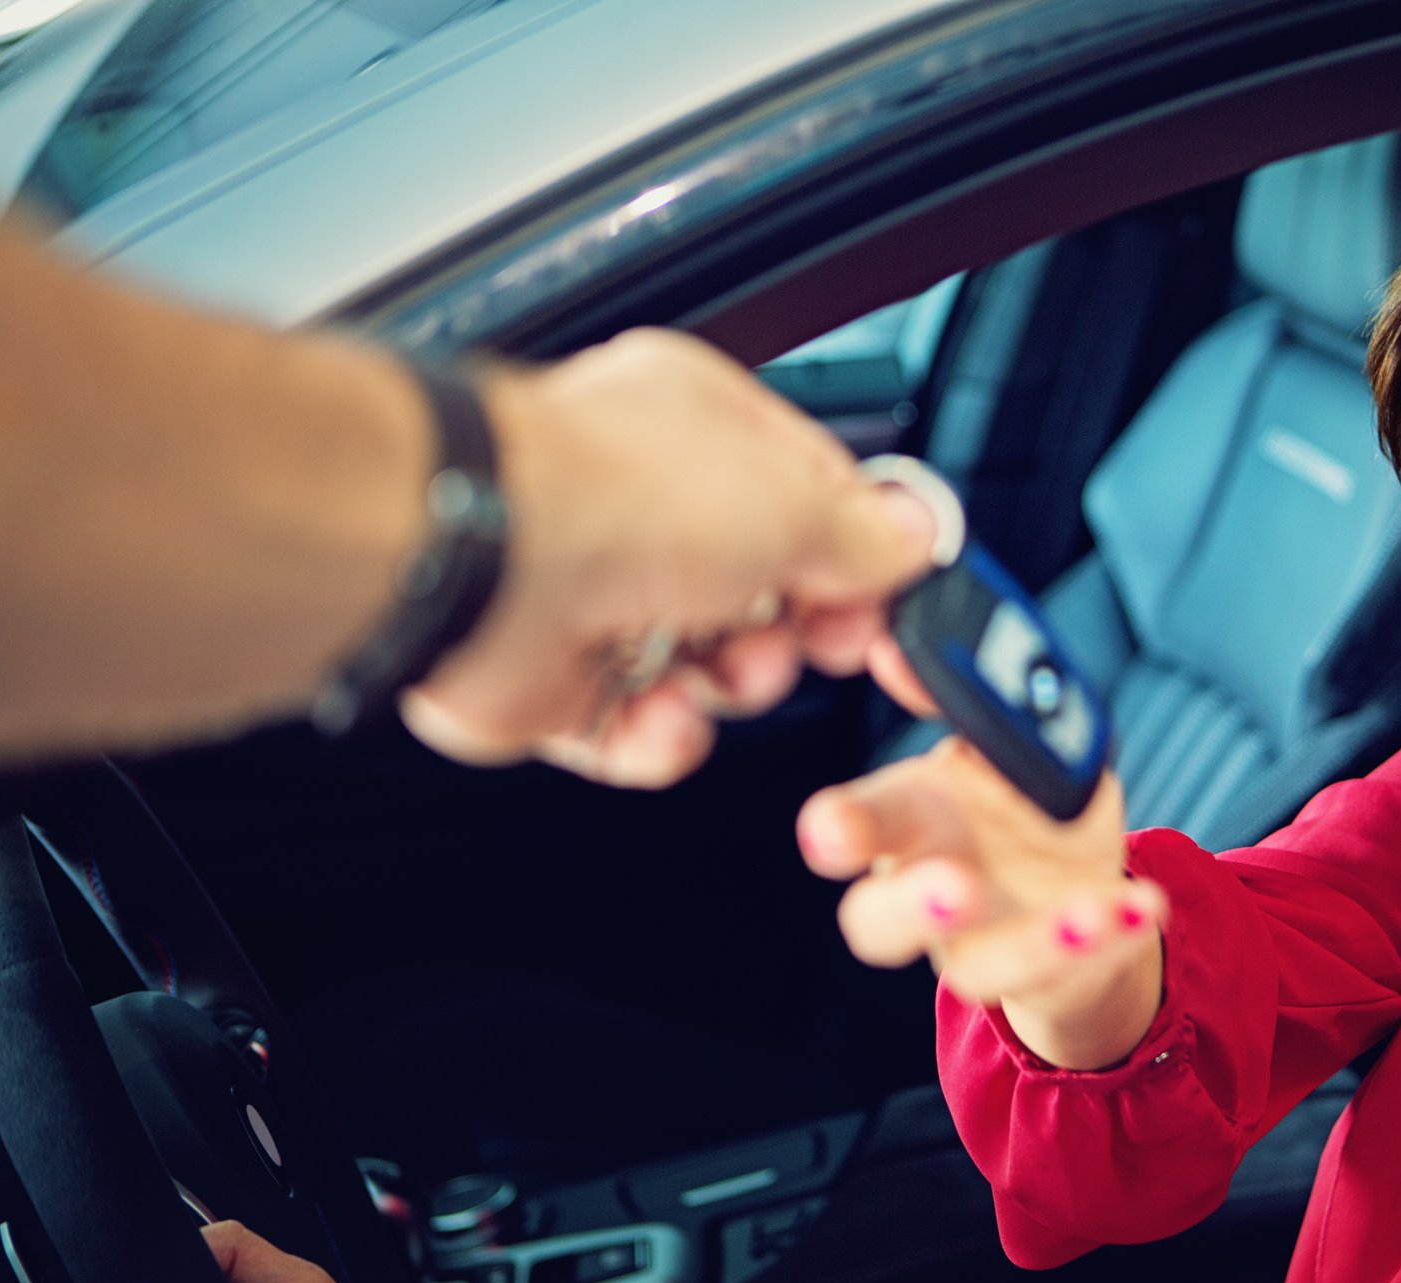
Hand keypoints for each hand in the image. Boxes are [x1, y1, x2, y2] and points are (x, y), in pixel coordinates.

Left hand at [400, 328, 936, 787]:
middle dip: (796, 631)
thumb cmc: (615, 497)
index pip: (804, 492)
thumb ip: (866, 533)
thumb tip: (917, 538)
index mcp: (697, 428)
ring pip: (705, 667)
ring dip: (732, 685)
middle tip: (813, 639)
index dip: (855, 553)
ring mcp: (591, 590)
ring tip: (724, 670)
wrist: (483, 566)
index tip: (886, 597)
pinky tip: (661, 714)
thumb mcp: (793, 503)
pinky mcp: (551, 681)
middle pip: (761, 590)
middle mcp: (640, 502)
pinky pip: (635, 727)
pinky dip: (659, 736)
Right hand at [797, 719, 1166, 1070]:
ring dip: (1033, 942)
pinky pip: (1069, 969)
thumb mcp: (1001, 737)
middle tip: (958, 889)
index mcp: (907, 819)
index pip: (852, 826)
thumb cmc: (1023, 801)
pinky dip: (1110, 935)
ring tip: (1087, 913)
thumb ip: (957, 696)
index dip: (835, 831)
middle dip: (909, 908)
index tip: (831, 833)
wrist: (1079, 890)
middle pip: (876, 922)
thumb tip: (893, 648)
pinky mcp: (1043, 977)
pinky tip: (1144, 903)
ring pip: (980, 968)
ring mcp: (980, 947)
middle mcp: (924, 893)